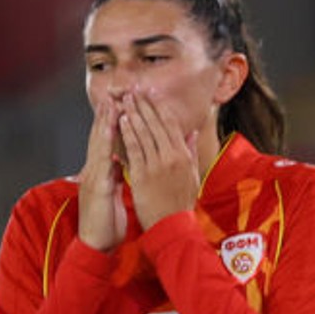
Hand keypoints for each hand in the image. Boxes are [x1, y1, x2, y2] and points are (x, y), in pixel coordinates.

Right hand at [76, 97, 126, 250]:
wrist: (96, 245)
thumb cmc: (107, 220)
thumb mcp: (114, 192)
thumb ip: (117, 173)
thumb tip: (124, 158)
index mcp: (102, 172)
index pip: (108, 141)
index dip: (114, 121)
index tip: (123, 101)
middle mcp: (95, 171)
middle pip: (100, 138)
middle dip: (107, 115)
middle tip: (115, 92)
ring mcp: (93, 178)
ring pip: (98, 146)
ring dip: (104, 125)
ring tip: (111, 104)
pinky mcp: (97, 189)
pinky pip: (102, 164)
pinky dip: (105, 147)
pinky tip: (109, 135)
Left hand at [119, 90, 201, 228]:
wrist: (172, 225)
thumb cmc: (181, 202)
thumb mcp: (193, 175)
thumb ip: (190, 151)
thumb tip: (191, 133)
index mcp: (184, 155)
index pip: (171, 124)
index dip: (160, 106)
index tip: (152, 92)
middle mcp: (172, 156)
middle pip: (156, 124)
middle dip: (144, 104)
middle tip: (134, 88)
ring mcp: (157, 165)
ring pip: (144, 133)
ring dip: (134, 114)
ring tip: (125, 99)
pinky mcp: (142, 175)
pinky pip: (134, 149)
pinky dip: (128, 134)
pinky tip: (122, 121)